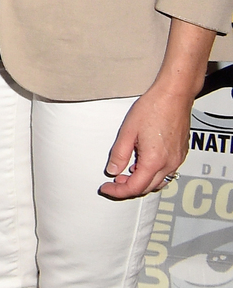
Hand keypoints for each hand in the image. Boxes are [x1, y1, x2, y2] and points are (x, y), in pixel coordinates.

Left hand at [100, 84, 192, 198]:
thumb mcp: (127, 132)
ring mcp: (178, 159)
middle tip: (113, 180)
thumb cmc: (152, 109)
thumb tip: (112, 170)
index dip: (118, 191)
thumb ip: (119, 154)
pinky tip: (142, 163)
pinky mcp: (181, 154)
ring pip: (159, 182)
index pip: (135, 187)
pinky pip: (167, 172)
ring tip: (126, 172)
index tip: (106, 187)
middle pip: (147, 188)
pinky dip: (153, 174)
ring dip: (141, 181)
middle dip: (128, 187)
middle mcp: (170, 164)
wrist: (173, 96)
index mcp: (154, 161)